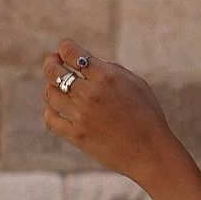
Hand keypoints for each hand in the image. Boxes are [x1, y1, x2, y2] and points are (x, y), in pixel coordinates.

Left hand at [41, 38, 177, 183]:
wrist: (151, 152)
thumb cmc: (148, 116)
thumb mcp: (137, 84)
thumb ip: (111, 70)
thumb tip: (86, 64)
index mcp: (107, 76)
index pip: (71, 53)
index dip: (64, 47)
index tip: (64, 50)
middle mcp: (90, 93)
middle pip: (53, 70)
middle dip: (51, 63)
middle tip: (53, 62)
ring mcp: (81, 115)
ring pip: (49, 94)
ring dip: (51, 87)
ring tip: (57, 88)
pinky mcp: (76, 135)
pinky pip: (50, 119)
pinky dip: (50, 111)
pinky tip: (56, 109)